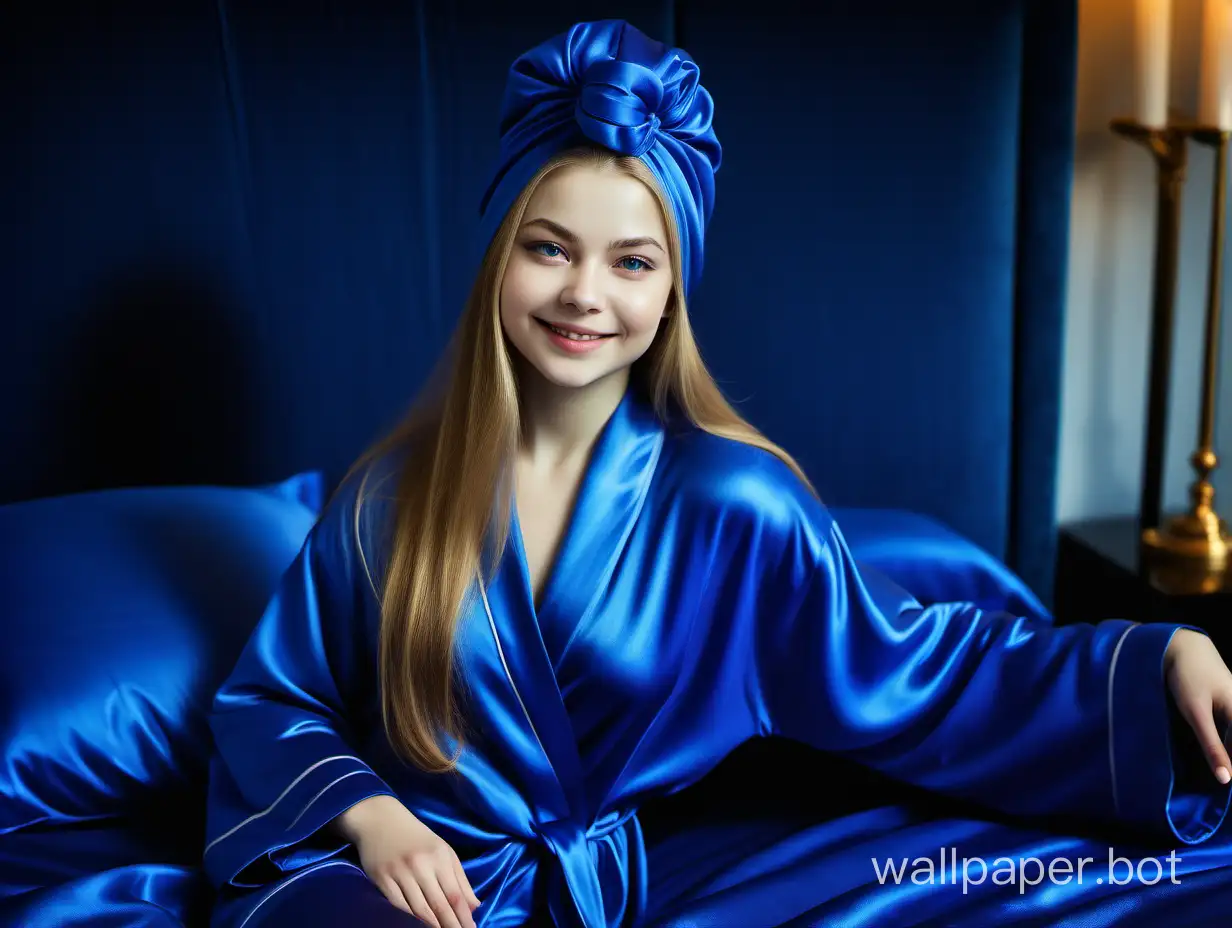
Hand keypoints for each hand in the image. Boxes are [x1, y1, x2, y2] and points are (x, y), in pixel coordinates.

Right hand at [335, 794, 481, 927]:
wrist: (380, 819)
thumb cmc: (417, 837)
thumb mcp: (443, 851)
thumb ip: (460, 878)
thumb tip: (474, 906)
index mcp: (440, 857)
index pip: (455, 894)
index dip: (464, 917)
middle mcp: (421, 865)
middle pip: (439, 904)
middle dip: (451, 925)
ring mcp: (399, 873)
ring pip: (418, 909)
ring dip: (431, 926)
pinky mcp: (381, 879)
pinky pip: (398, 905)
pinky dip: (409, 918)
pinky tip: (418, 926)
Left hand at [1164, 628, 1231, 785]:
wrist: (1184, 648)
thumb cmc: (1189, 678)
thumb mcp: (1196, 714)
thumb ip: (1212, 745)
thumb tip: (1226, 779)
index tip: (1227, 786)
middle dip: (1230, 760)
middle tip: (1223, 782)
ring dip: (1229, 756)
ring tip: (1222, 777)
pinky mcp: (1231, 708)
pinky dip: (1228, 747)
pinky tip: (1222, 759)